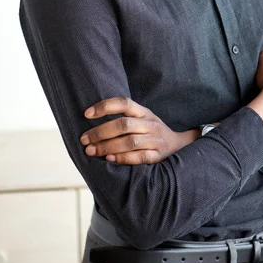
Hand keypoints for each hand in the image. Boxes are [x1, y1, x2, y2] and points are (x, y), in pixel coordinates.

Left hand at [80, 97, 198, 164]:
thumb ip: (123, 117)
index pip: (123, 103)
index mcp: (143, 111)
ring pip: (130, 141)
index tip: (86, 114)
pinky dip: (123, 158)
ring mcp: (155, 139)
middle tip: (84, 139)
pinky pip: (139, 157)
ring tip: (91, 151)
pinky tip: (109, 159)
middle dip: (100, 132)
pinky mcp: (158, 155)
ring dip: (107, 146)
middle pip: (123, 124)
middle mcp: (150, 123)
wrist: (178, 145)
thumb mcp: (141, 118)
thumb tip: (91, 117)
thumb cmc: (150, 131)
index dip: (104, 107)